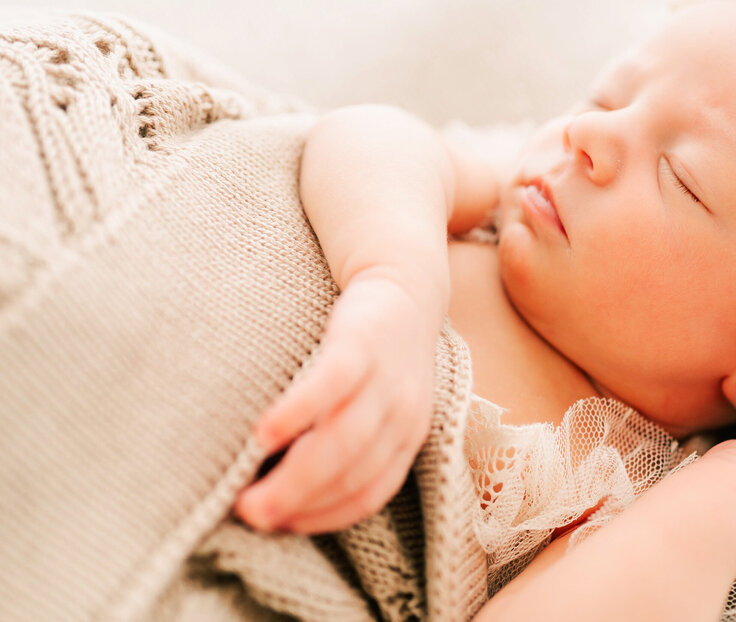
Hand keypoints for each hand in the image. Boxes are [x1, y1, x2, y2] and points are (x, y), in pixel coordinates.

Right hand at [234, 270, 437, 533]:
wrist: (404, 285)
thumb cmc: (378, 360)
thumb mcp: (379, 408)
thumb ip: (348, 446)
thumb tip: (286, 493)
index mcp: (408, 437)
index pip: (370, 494)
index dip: (325, 518)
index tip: (280, 528)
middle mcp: (404, 415)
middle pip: (353, 474)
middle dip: (301, 504)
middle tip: (253, 518)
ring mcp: (386, 380)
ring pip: (344, 441)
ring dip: (295, 477)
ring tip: (248, 497)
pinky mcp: (363, 343)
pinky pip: (333, 384)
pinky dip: (300, 412)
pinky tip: (266, 433)